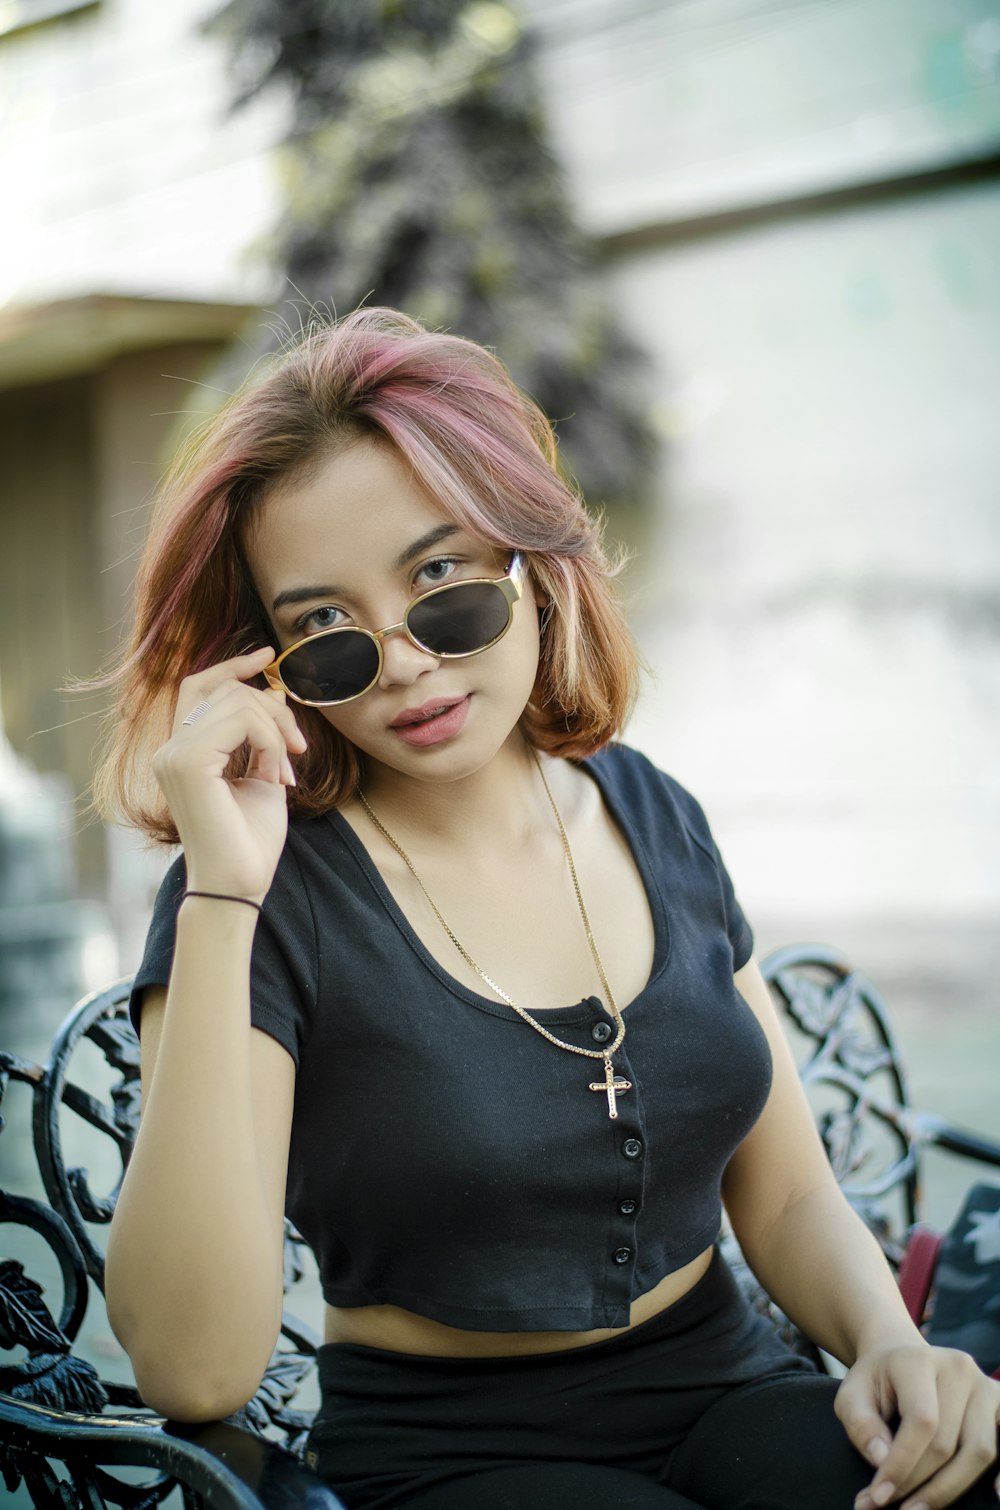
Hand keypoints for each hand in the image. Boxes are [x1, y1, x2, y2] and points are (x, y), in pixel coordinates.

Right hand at [152, 648, 308, 901]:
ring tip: (286, 771)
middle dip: (273, 710)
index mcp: (181, 751)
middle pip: (226, 690)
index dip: (231, 667)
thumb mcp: (263, 776)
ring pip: (238, 703)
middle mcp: (169, 749)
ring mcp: (174, 754)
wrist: (239, 885)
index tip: (268, 656)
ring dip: (277, 730)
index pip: (198, 687)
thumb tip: (272, 693)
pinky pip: (242, 721)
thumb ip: (263, 736)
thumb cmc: (250, 842)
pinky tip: (277, 774)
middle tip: (298, 749)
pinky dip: (270, 741)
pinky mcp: (188, 762)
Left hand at [836, 1340, 999, 1508]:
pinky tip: (992, 1495)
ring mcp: (983, 1385)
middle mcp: (958, 1368)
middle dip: (917, 1483)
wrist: (900, 1357)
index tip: (878, 1495)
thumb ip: (861, 1425)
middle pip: (947, 1443)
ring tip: (917, 1507)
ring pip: (979, 1451)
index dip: (902, 1464)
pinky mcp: (998, 1402)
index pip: (921, 1421)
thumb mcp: (852, 1395)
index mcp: (919, 1360)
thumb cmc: (876, 1381)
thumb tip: (882, 1461)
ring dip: (948, 1488)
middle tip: (886, 1505)